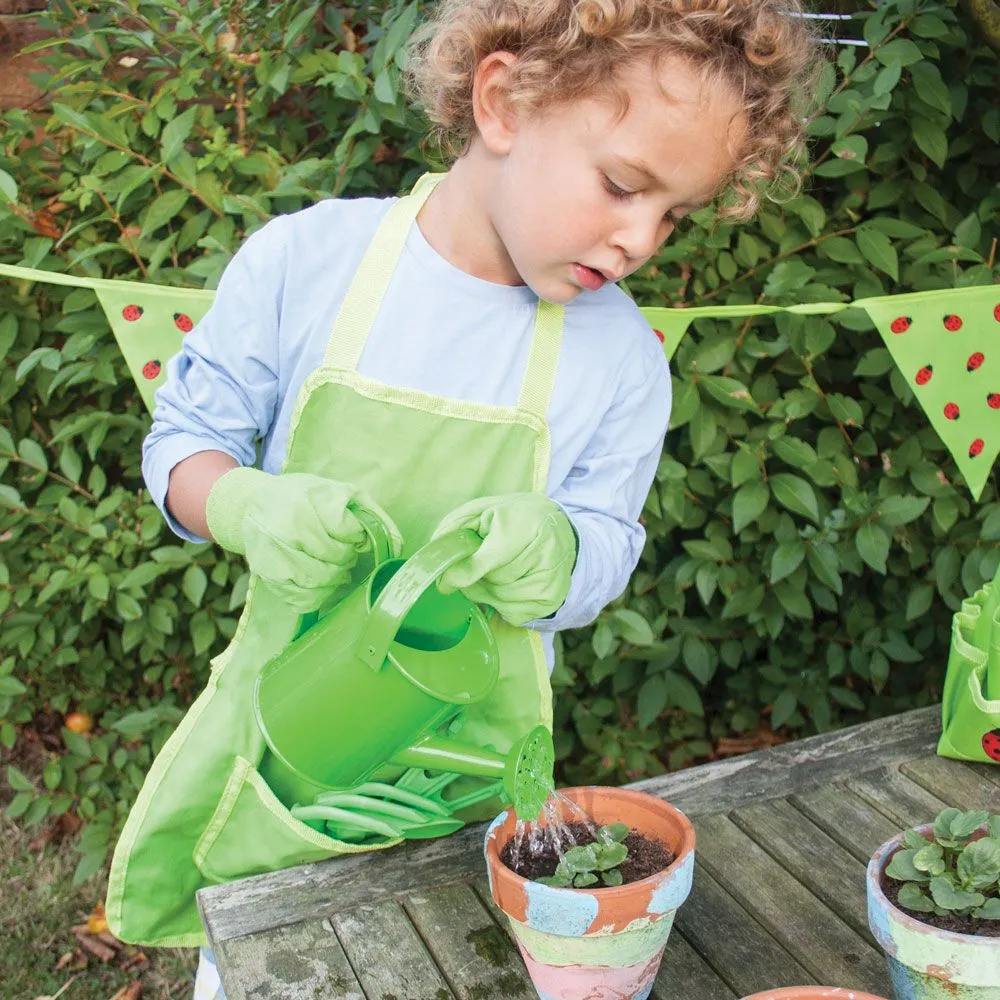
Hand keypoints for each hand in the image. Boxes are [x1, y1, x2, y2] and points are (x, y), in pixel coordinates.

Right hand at [206, 468, 397, 611]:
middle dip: (346, 557)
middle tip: (343, 552)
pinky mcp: (267, 575)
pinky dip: (318, 595)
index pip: (344, 529)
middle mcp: (286, 528)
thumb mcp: (338, 491)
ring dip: (335, 577)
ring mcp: (273, 554)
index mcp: (305, 501)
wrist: (253, 504)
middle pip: (334, 557)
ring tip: (333, 566)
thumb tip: (397, 545)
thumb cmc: (304, 496)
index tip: (352, 533)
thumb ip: (369, 514)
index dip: (355, 536)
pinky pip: (302, 599)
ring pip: (320, 580)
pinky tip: (319, 581)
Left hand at [433, 493, 576, 625]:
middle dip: (477, 578)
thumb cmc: (515, 518)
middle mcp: (544, 554)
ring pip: (499, 599)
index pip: (490, 559)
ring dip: (486, 591)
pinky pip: (511, 613)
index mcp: (526, 524)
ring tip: (494, 573)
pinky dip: (501, 603)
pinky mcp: (551, 600)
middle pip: (492, 581)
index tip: (445, 582)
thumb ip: (457, 528)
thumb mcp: (485, 509)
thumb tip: (437, 560)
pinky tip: (509, 584)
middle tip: (478, 564)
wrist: (560, 530)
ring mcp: (550, 580)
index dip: (465, 572)